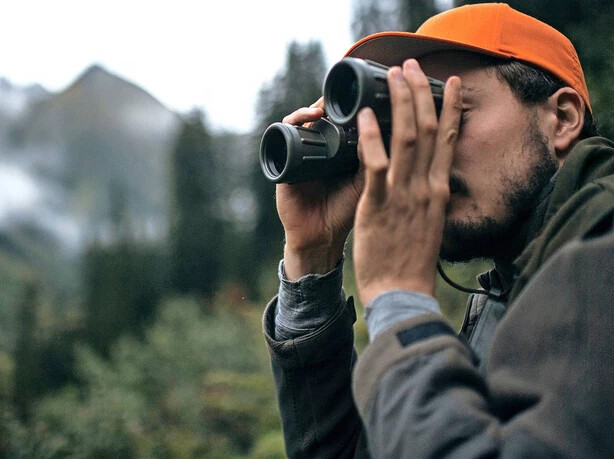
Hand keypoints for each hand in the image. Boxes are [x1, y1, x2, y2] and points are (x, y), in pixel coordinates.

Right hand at [277, 98, 364, 280]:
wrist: (320, 238)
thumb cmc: (346, 211)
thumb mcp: (371, 181)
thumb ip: (382, 156)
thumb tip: (398, 125)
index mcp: (343, 147)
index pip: (348, 114)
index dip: (358, 98)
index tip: (373, 88)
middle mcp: (322, 145)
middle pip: (327, 110)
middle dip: (338, 95)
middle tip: (353, 85)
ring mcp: (302, 150)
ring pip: (307, 116)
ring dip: (318, 104)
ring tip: (331, 104)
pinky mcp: (285, 159)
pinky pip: (286, 132)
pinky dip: (298, 119)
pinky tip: (313, 117)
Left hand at [353, 59, 461, 305]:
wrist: (401, 293)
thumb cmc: (410, 263)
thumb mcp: (428, 225)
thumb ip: (427, 199)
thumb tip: (427, 182)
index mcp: (438, 191)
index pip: (446, 140)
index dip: (447, 108)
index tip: (449, 84)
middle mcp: (425, 188)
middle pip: (427, 129)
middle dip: (419, 93)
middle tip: (410, 66)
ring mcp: (403, 195)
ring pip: (406, 139)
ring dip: (399, 102)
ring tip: (391, 76)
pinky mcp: (378, 206)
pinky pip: (376, 165)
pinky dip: (373, 138)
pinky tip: (367, 116)